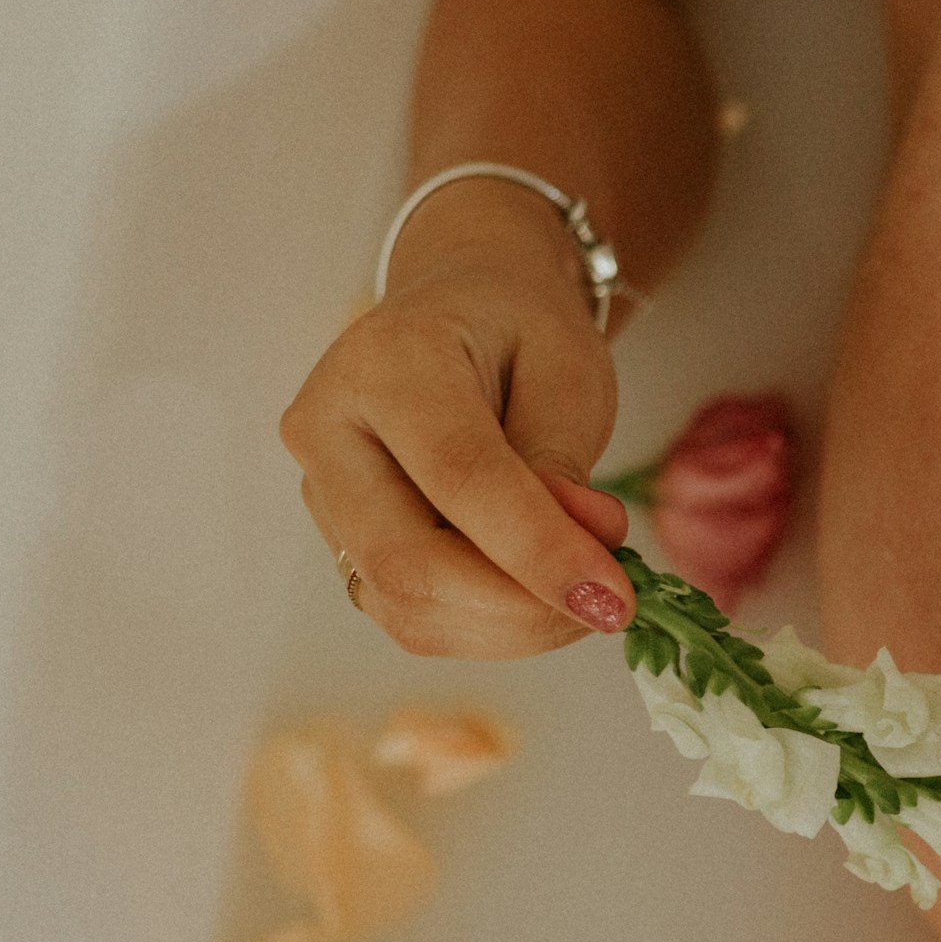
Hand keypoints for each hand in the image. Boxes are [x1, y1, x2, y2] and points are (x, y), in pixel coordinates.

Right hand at [280, 180, 635, 658]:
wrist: (461, 312)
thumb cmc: (518, 331)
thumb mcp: (565, 367)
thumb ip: (563, 463)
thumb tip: (575, 571)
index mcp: (382, 364)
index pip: (461, 478)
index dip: (541, 551)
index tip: (617, 600)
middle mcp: (327, 433)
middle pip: (410, 565)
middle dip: (524, 609)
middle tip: (610, 599)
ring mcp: (323, 497)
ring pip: (408, 610)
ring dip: (515, 628)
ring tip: (581, 584)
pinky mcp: (343, 545)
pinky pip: (413, 619)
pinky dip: (492, 629)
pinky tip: (539, 592)